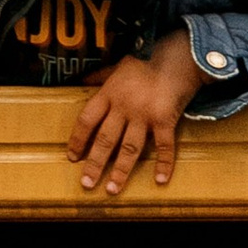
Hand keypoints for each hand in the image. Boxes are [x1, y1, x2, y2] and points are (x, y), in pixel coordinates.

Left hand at [69, 29, 204, 196]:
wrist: (175, 58)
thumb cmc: (145, 63)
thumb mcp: (117, 66)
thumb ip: (100, 76)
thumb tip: (81, 81)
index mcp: (109, 94)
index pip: (86, 120)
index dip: (78, 140)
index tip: (72, 157)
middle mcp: (123, 107)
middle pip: (105, 139)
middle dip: (94, 163)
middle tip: (87, 183)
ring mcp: (144, 115)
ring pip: (130, 148)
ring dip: (120, 170)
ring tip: (112, 189)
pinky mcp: (165, 120)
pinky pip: (164, 146)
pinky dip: (164, 163)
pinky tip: (160, 180)